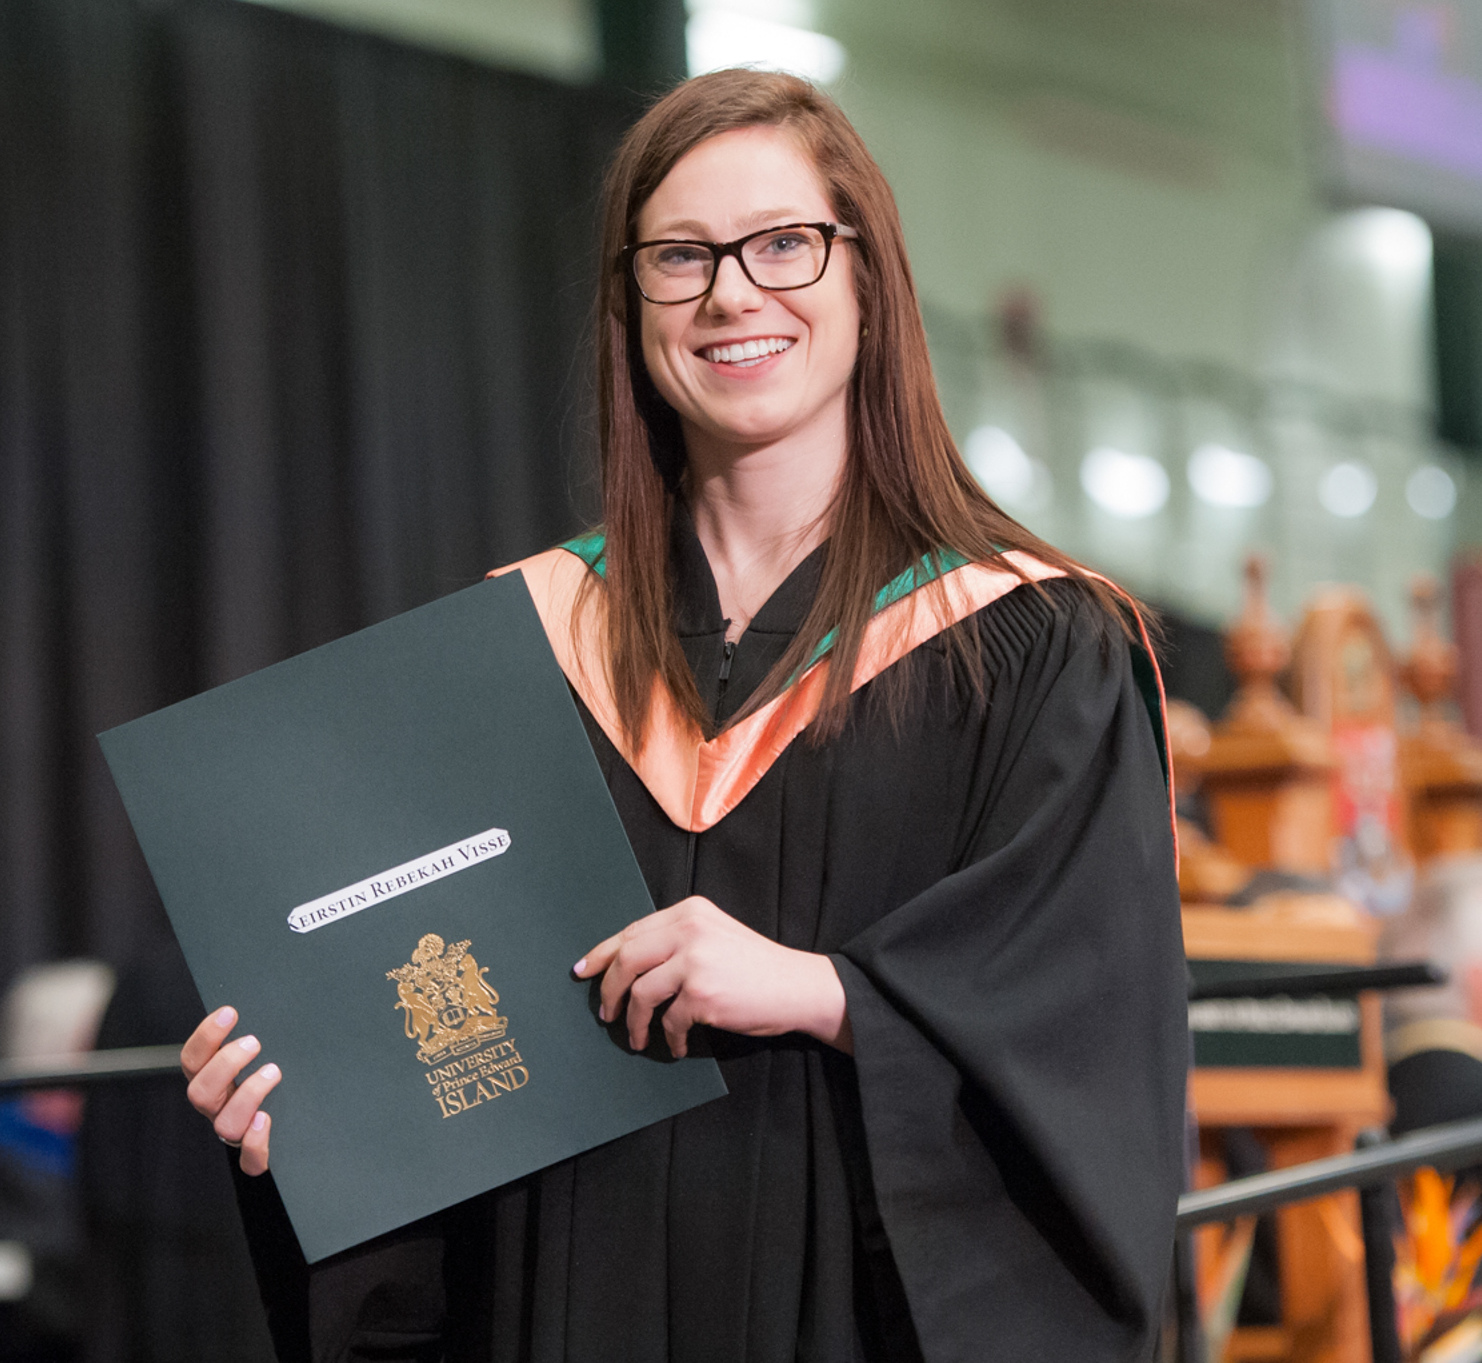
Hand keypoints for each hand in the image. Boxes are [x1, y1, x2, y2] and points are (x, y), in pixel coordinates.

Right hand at [181, 1006, 279, 1175]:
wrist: (298, 1124)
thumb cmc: (279, 1074)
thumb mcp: (266, 1049)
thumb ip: (260, 1031)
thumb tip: (276, 994)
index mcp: (213, 1079)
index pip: (193, 1058)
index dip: (206, 1036)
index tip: (230, 1012)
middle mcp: (218, 1108)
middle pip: (200, 1092)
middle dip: (225, 1064)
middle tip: (254, 1042)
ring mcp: (236, 1133)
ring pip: (225, 1124)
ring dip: (247, 1095)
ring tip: (273, 1071)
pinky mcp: (256, 1156)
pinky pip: (249, 1161)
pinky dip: (255, 1142)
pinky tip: (267, 1120)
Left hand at [574, 896, 850, 1057]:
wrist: (797, 986)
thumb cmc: (755, 967)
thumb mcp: (714, 936)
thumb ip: (676, 940)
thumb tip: (626, 965)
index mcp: (689, 911)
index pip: (632, 931)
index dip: (602, 954)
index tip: (583, 971)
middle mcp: (689, 929)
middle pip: (627, 959)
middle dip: (609, 990)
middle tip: (606, 1013)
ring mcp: (695, 960)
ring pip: (641, 993)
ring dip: (634, 1021)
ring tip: (637, 1038)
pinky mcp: (702, 993)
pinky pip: (668, 1021)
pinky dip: (668, 1038)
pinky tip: (677, 1046)